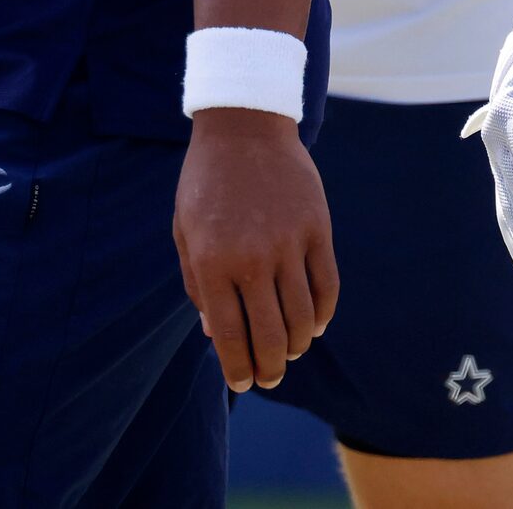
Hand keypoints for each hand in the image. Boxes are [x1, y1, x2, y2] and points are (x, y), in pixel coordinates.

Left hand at [173, 109, 337, 392]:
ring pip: (302, 315)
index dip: (238, 367)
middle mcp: (252, 258)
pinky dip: (323, 312)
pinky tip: (315, 324)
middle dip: (270, 367)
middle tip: (269, 378)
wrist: (243, 129)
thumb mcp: (186, 234)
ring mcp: (289, 242)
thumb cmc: (205, 184)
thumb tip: (215, 334)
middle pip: (270, 334)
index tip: (242, 383)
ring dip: (298, 345)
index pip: (230, 334)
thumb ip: (199, 285)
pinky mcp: (317, 228)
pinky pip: (326, 283)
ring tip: (291, 353)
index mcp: (213, 262)